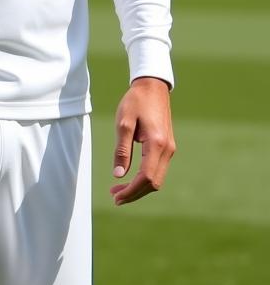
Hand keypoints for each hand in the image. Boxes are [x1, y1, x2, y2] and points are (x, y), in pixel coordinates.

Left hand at [110, 76, 174, 205]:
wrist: (152, 87)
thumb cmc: (135, 102)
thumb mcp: (123, 123)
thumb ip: (122, 149)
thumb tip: (118, 175)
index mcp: (157, 144)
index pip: (146, 177)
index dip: (131, 191)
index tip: (116, 197)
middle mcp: (167, 150)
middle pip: (153, 183)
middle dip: (134, 193)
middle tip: (114, 196)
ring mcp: (169, 149)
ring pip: (157, 178)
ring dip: (139, 187)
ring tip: (118, 189)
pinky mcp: (167, 147)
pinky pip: (157, 169)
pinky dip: (144, 178)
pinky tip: (130, 177)